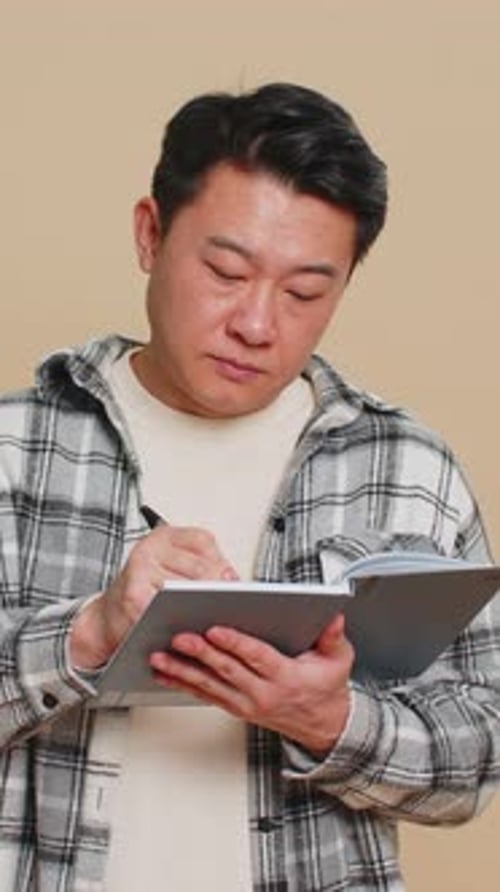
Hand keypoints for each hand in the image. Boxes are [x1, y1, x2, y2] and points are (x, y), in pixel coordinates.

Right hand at [69, 525, 236, 668]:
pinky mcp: (134, 596)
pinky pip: (168, 609)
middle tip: (228, 606)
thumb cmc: (146, 591)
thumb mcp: (173, 568)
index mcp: (163, 536)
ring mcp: (139, 569)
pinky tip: (191, 627)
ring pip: (188, 589)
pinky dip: (183, 620)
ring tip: (212, 617)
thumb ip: (204, 567)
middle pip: (200, 567)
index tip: (231, 582)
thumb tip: (233, 579)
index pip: (203, 542)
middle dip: (217, 589)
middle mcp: (149, 547)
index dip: (222, 564)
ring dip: (204, 606)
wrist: (107, 617)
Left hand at [149, 614, 353, 753]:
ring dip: (182, 671)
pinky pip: (206, 695)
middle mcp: (262, 693)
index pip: (256, 657)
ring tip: (159, 657)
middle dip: (201, 653)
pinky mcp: (236, 708)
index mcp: (285, 677)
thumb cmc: (327, 688)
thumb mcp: (339, 661)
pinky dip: (184, 683)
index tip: (215, 630)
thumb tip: (333, 617)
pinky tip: (165, 672)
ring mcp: (246, 704)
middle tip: (179, 637)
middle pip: (227, 670)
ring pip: (209, 685)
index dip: (235, 643)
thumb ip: (333, 638)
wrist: (324, 727)